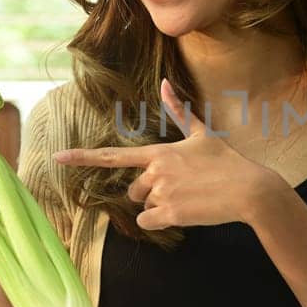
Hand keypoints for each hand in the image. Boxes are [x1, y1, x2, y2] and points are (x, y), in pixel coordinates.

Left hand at [54, 79, 283, 230]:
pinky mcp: (170, 213)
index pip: (113, 156)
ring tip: (189, 198)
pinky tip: (184, 212)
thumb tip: (165, 83)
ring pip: (143, 207)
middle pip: (134, 190)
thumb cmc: (226, 161)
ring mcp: (162, 193)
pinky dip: (161, 221)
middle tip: (182, 188)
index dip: (83, 158)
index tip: (57, 158)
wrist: (249, 189)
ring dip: (160, 207)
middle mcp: (155, 171)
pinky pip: (149, 222)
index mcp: (159, 152)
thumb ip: (180, 111)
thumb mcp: (203, 134)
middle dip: (151, 193)